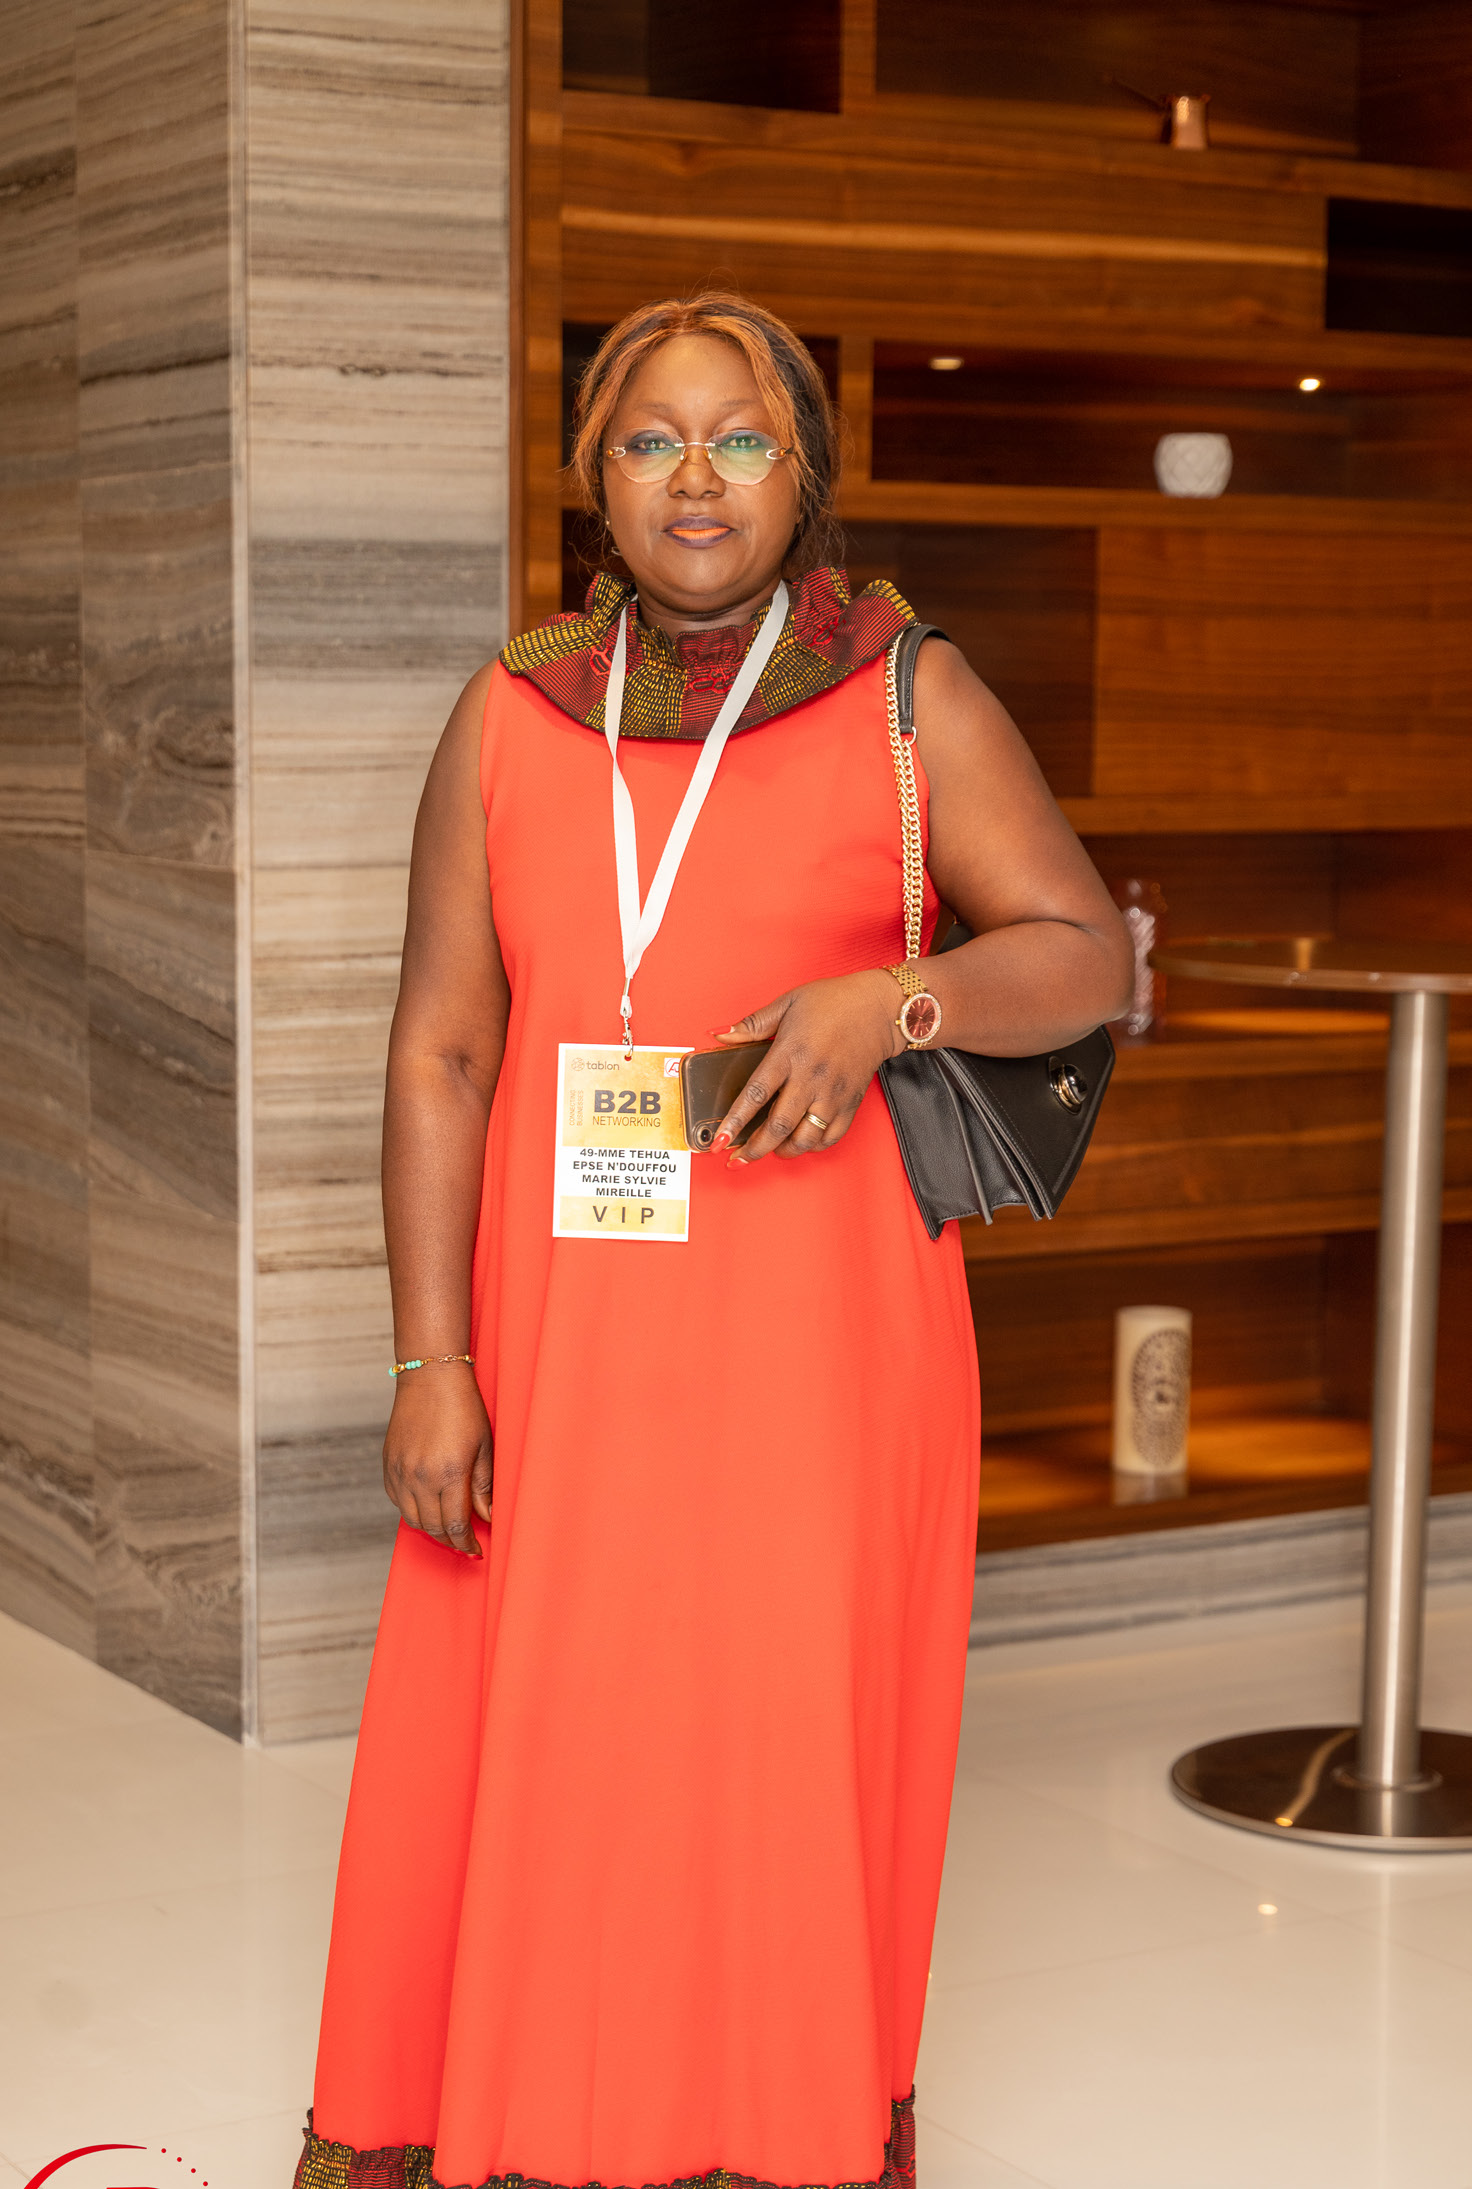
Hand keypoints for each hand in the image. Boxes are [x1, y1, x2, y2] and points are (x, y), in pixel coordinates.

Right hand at [382, 1365, 492, 1555]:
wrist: (430, 1377)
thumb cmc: (463, 1407)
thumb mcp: (484, 1446)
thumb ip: (483, 1486)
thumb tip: (488, 1517)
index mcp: (448, 1473)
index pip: (454, 1525)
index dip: (466, 1543)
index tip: (476, 1550)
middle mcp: (419, 1477)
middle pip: (432, 1527)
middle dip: (450, 1540)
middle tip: (465, 1543)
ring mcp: (400, 1472)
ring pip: (412, 1519)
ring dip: (431, 1529)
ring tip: (448, 1529)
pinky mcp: (388, 1465)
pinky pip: (397, 1501)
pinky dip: (412, 1511)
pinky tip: (428, 1507)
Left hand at [712, 970, 903, 1164]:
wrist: (879, 1008)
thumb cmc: (834, 1002)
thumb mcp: (787, 1003)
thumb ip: (752, 1024)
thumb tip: (721, 1035)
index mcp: (790, 1053)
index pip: (756, 1094)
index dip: (735, 1121)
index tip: (719, 1140)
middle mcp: (810, 1078)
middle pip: (778, 1126)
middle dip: (755, 1148)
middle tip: (739, 1158)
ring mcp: (832, 1093)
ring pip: (806, 1138)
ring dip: (785, 1151)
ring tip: (771, 1151)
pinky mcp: (850, 1102)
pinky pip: (832, 1136)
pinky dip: (814, 1146)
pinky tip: (802, 1142)